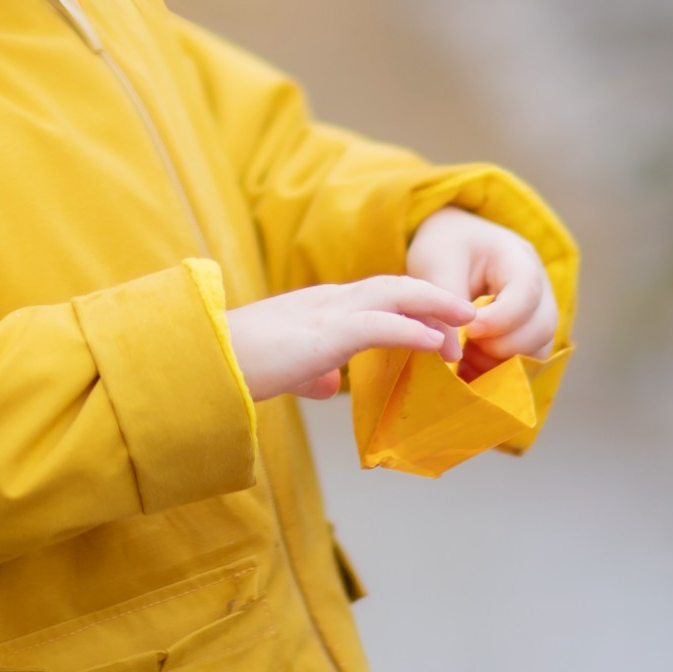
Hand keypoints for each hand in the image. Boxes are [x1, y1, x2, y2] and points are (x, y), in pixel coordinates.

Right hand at [226, 276, 477, 404]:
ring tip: (467, 322)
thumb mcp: (283, 368)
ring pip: (393, 294)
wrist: (203, 363)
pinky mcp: (323, 335)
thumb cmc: (235, 367)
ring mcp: (325, 312)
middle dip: (434, 296)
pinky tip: (438, 343)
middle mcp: (326, 300)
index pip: (374, 294)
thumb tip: (329, 386)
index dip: (411, 302)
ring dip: (435, 307)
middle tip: (469, 312)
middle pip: (392, 284)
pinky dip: (413, 329)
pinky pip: (380, 324)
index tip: (440, 318)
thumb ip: (310, 373)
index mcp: (317, 306)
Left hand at [405, 204, 557, 374]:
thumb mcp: (435, 264)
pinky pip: (529, 359)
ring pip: (540, 348)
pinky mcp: (530, 331)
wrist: (452, 244)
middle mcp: (539, 284)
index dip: (502, 318)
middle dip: (503, 346)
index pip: (527, 292)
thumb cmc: (445, 246)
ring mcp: (538, 310)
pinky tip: (472, 367)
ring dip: (504, 362)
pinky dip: (503, 370)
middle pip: (542, 325)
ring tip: (467, 359)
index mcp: (517, 256)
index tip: (470, 330)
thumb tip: (452, 356)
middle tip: (467, 346)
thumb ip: (442, 307)